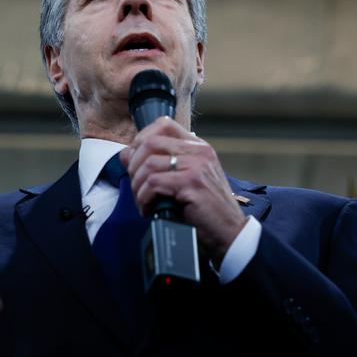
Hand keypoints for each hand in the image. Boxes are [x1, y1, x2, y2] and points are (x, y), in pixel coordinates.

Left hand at [120, 117, 246, 261]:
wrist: (230, 232)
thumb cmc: (207, 209)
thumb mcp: (184, 180)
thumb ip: (159, 164)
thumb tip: (126, 153)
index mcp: (198, 147)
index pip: (163, 124)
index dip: (141, 138)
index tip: (135, 159)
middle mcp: (199, 152)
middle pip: (150, 143)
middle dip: (134, 166)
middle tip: (136, 186)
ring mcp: (196, 166)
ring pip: (149, 164)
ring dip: (138, 186)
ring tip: (142, 201)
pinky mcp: (191, 183)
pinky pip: (154, 183)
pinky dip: (144, 198)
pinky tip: (149, 209)